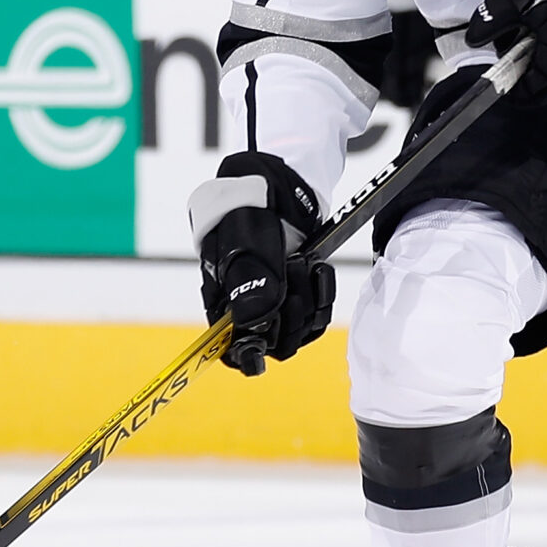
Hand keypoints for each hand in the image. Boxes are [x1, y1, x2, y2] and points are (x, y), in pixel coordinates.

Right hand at [189, 151, 335, 374]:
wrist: (273, 190)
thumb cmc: (246, 212)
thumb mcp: (242, 241)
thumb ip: (247, 283)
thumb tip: (255, 322)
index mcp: (222, 300)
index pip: (230, 345)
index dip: (244, 355)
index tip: (258, 355)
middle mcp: (249, 309)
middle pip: (272, 342)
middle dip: (288, 316)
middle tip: (292, 271)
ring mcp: (277, 304)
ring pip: (298, 331)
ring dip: (308, 302)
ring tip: (303, 263)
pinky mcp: (301, 296)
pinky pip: (318, 315)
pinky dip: (323, 295)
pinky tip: (319, 268)